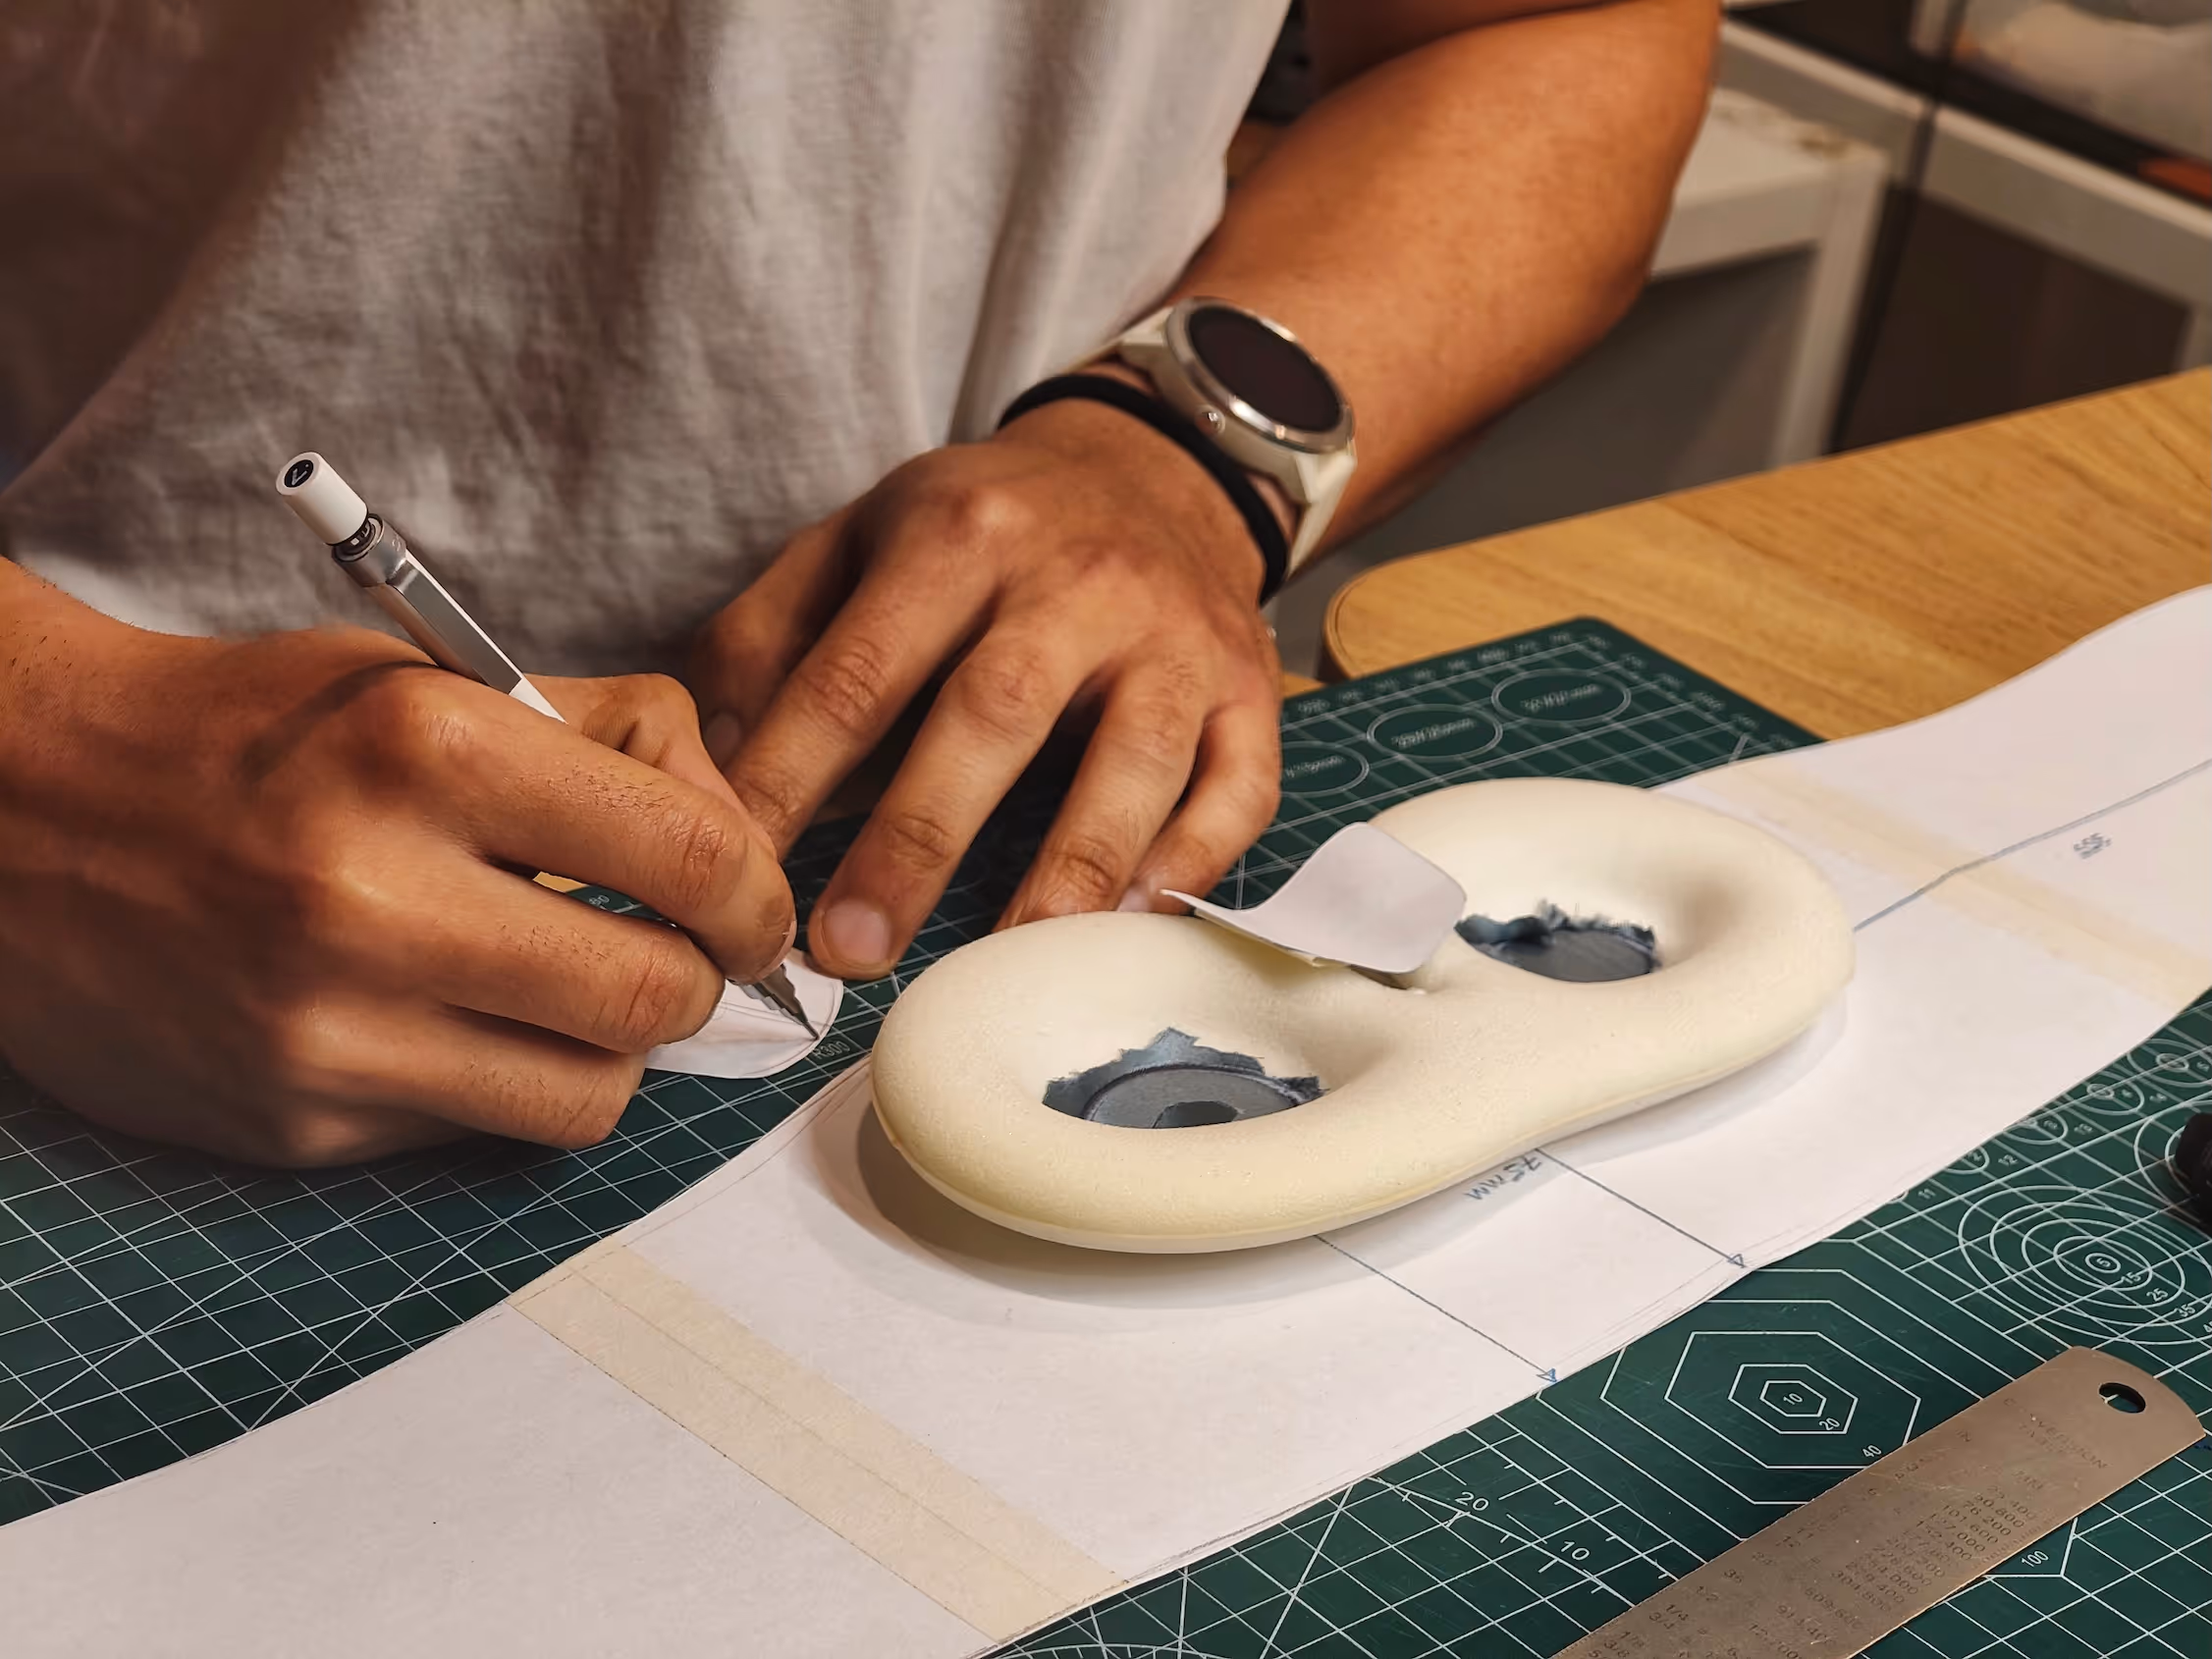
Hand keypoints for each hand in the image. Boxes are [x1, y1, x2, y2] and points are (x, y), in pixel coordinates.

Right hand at [0, 589, 793, 1165]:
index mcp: (425, 753)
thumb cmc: (250, 732)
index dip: (756, 893)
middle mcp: (373, 900)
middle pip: (656, 997)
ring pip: (587, 1096)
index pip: (687, 853)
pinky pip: (475, 1132)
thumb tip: (739, 834)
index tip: (754, 907)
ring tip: (569, 988)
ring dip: (610, 1048)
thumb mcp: (427, 677)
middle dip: (699, 980)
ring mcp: (327, 1032)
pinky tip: (448, 1017)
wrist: (17, 811)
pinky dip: (497, 1080)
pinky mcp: (295, 1126)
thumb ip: (607, 735)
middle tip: (680, 954)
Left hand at [690, 392, 1284, 976]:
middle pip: (994, 715)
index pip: (862, 669)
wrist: (1151, 471)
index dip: (795, 775)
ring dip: (1067, 868)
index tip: (743, 871)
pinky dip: (1192, 861)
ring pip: (1131, 760)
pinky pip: (1238, 786)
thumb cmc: (984, 532)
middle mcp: (1076, 580)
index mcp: (959, 534)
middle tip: (849, 950)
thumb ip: (769, 635)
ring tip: (1004, 958)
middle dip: (916, 840)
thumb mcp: (858, 537)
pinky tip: (1130, 922)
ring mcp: (1175, 637)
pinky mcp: (1248, 690)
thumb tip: (713, 761)